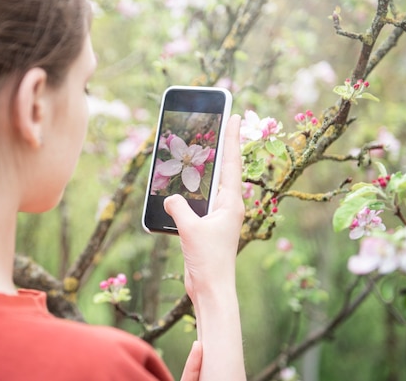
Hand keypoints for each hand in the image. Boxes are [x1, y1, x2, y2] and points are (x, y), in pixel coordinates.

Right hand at [165, 114, 246, 380]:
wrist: (211, 288)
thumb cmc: (208, 260)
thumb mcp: (190, 229)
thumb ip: (178, 207)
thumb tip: (170, 197)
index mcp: (231, 203)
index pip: (231, 163)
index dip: (232, 138)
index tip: (235, 116)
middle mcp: (228, 206)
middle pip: (223, 169)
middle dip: (220, 147)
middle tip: (217, 124)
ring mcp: (218, 216)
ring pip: (210, 184)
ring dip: (204, 168)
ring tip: (197, 148)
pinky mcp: (207, 225)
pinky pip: (198, 201)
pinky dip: (190, 190)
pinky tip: (179, 184)